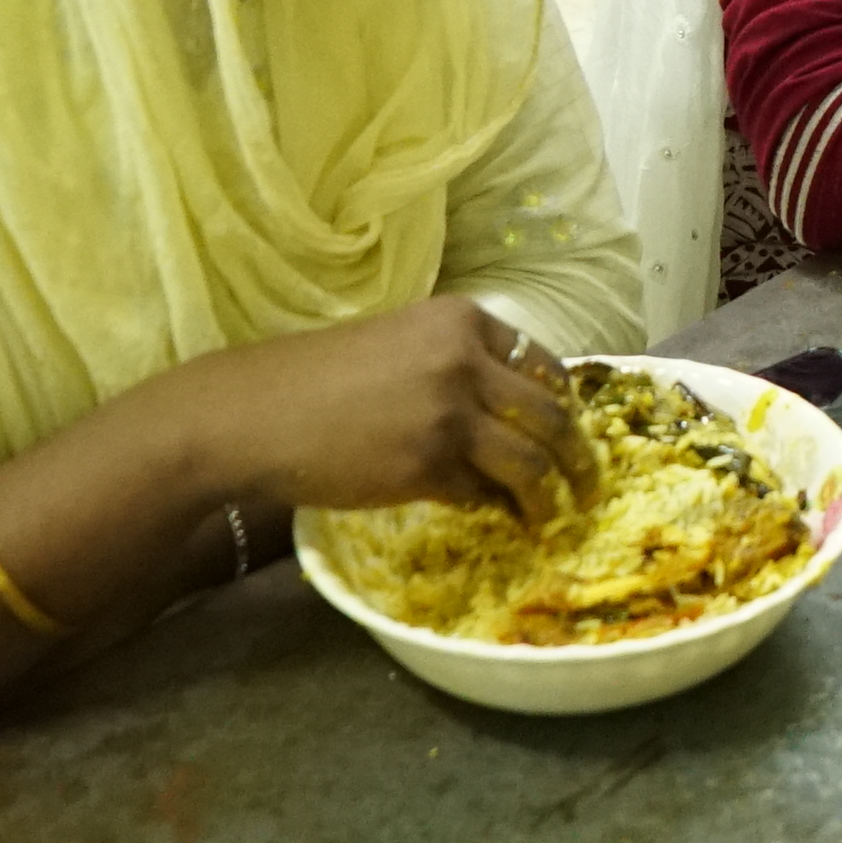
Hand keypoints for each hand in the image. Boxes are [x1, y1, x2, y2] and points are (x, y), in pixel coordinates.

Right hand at [166, 295, 593, 524]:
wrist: (255, 413)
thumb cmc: (316, 381)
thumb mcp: (398, 345)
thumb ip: (455, 365)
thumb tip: (512, 411)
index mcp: (460, 320)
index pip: (542, 364)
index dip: (563, 404)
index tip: (572, 432)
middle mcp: (465, 359)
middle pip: (550, 414)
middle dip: (578, 456)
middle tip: (587, 486)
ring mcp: (449, 412)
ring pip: (530, 461)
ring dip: (548, 495)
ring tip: (552, 517)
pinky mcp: (429, 464)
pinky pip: (484, 494)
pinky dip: (497, 510)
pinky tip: (498, 521)